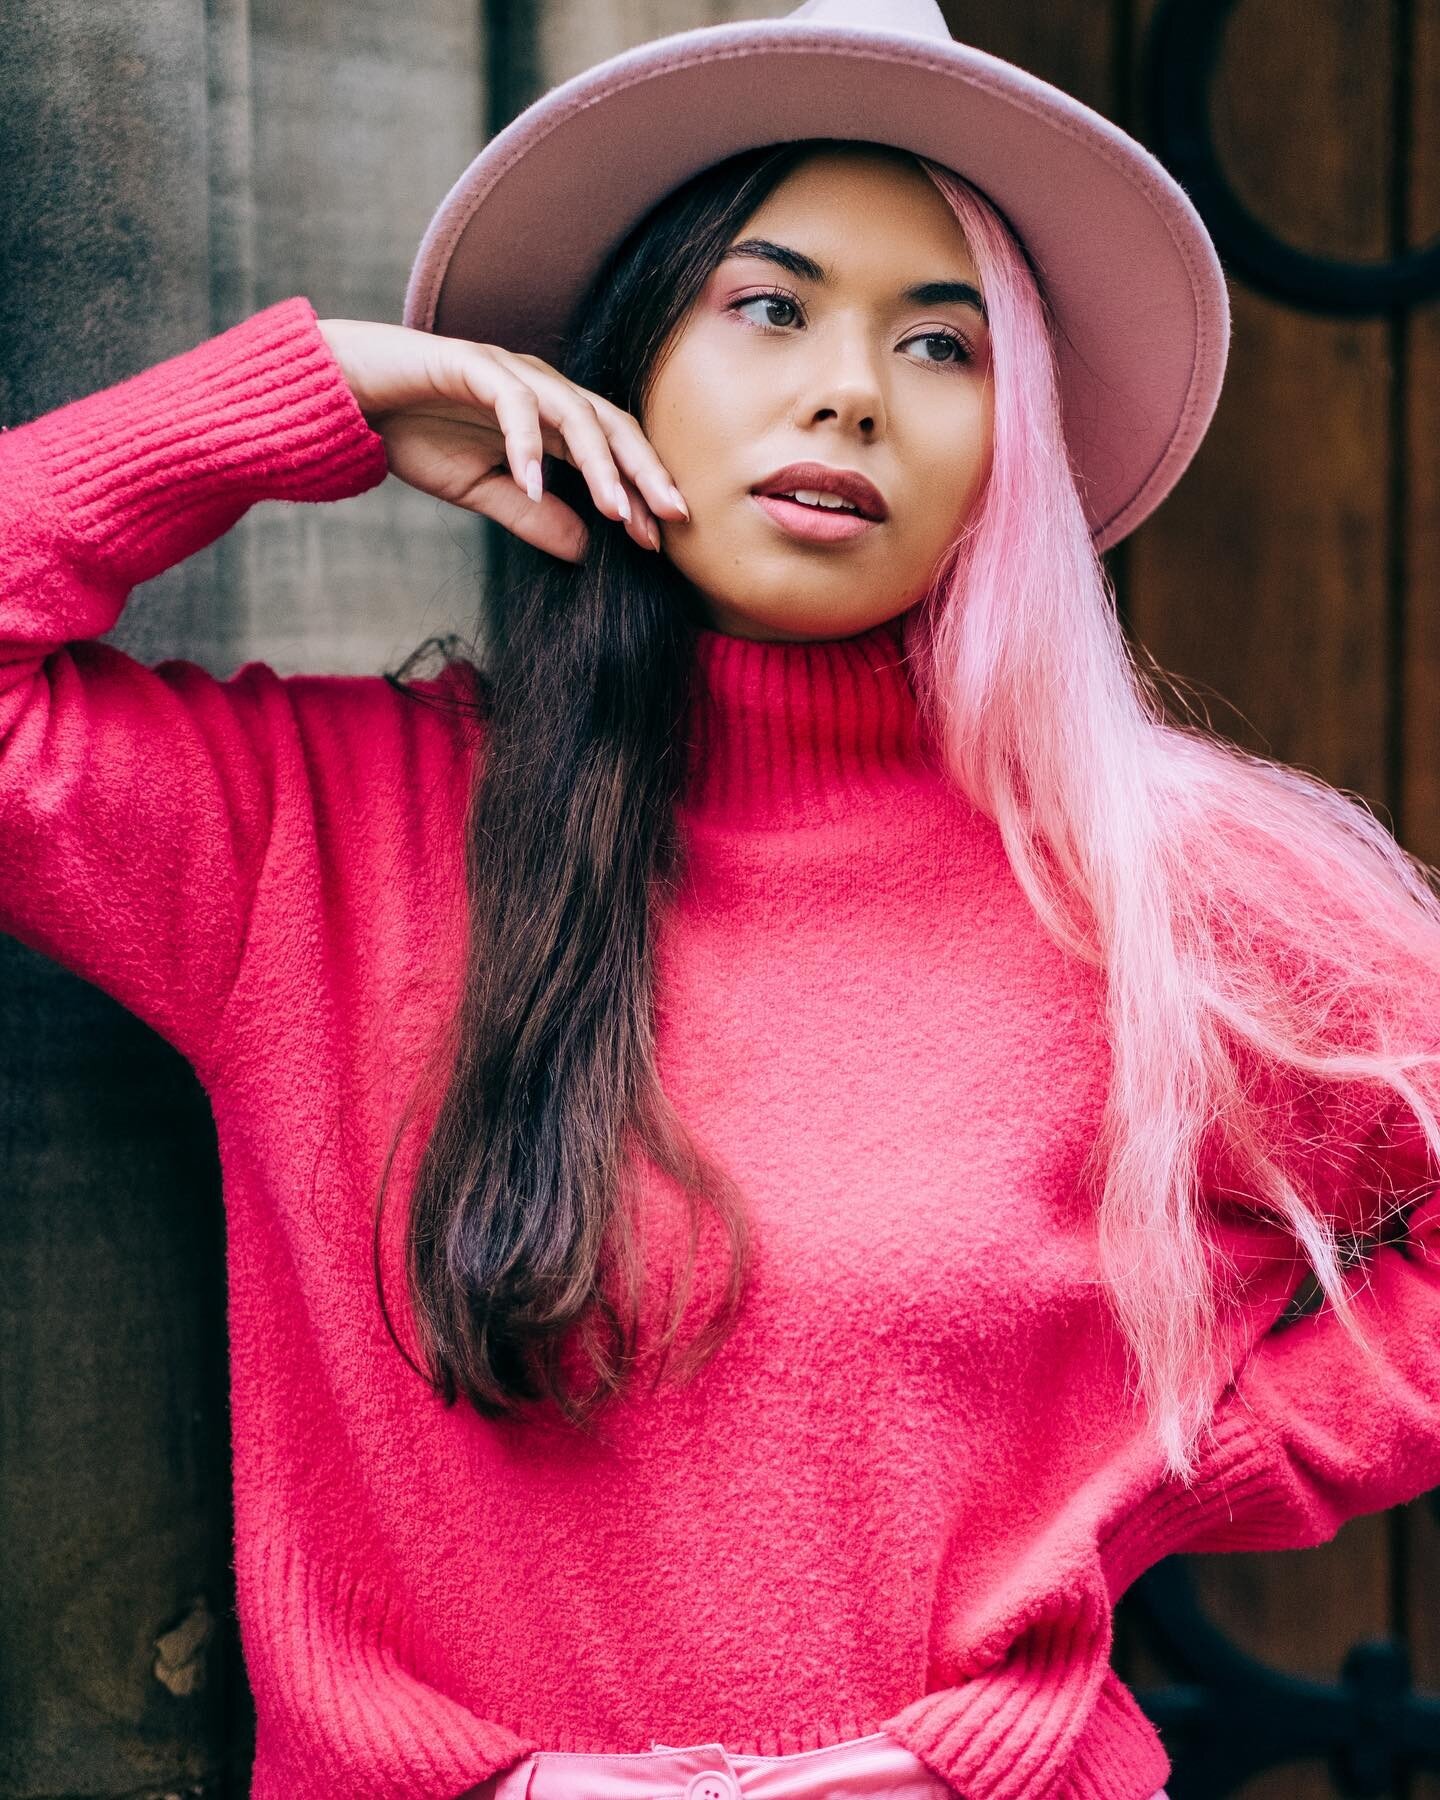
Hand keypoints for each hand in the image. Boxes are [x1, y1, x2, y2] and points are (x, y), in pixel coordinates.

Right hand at [315, 316, 688, 562]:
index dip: (639, 492)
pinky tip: (531, 484)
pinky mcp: (472, 364)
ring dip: (599, 463)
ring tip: (617, 511)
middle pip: (611, 425)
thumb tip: (586, 550)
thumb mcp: (482, 492)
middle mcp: (541, 387)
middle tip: (673, 517)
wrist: (350, 397)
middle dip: (645, 472)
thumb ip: (534, 516)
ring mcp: (510, 371)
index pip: (611, 452)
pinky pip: (512, 404)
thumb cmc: (415, 435)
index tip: (661, 540)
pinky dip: (525, 444)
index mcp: (550, 417)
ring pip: (574, 413)